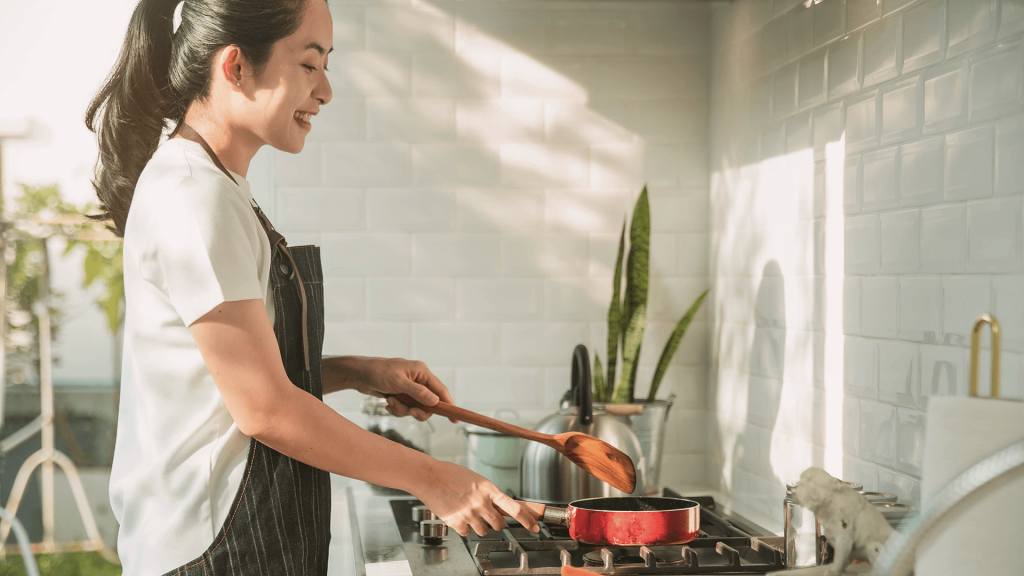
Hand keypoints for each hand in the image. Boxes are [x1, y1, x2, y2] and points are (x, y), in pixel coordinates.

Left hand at [347, 357, 454, 421]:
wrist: (359, 374)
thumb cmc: (378, 372)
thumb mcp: (398, 383)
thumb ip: (417, 392)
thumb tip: (435, 402)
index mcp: (421, 372)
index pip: (440, 390)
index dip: (449, 404)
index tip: (454, 418)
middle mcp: (418, 380)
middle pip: (429, 403)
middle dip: (417, 410)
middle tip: (409, 411)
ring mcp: (409, 388)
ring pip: (416, 408)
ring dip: (403, 409)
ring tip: (391, 402)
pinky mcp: (401, 395)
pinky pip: (405, 408)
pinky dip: (397, 409)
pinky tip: (388, 403)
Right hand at [416, 461, 538, 536]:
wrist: (430, 476)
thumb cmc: (450, 474)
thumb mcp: (476, 480)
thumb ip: (487, 493)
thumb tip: (497, 506)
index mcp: (489, 489)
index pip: (515, 508)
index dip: (527, 520)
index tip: (535, 527)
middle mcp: (482, 503)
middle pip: (499, 524)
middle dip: (495, 523)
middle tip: (487, 517)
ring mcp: (470, 514)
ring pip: (483, 531)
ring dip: (478, 526)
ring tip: (468, 513)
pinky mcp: (457, 522)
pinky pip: (467, 533)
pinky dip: (463, 528)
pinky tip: (457, 516)